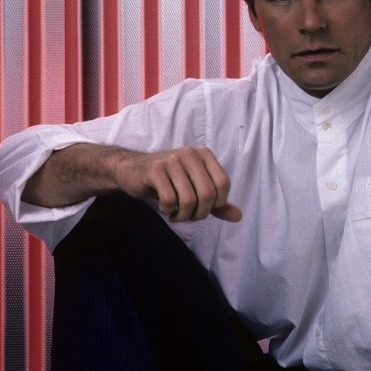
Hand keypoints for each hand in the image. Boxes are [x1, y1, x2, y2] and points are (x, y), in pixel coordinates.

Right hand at [114, 146, 242, 222]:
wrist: (132, 170)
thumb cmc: (168, 181)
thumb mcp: (195, 189)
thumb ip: (217, 202)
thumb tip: (238, 216)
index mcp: (204, 155)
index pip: (224, 184)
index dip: (217, 204)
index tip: (204, 209)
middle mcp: (190, 154)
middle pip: (208, 194)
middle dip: (199, 213)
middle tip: (188, 216)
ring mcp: (172, 160)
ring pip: (188, 199)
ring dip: (182, 215)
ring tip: (176, 214)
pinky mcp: (154, 170)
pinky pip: (169, 199)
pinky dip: (167, 210)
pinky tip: (164, 207)